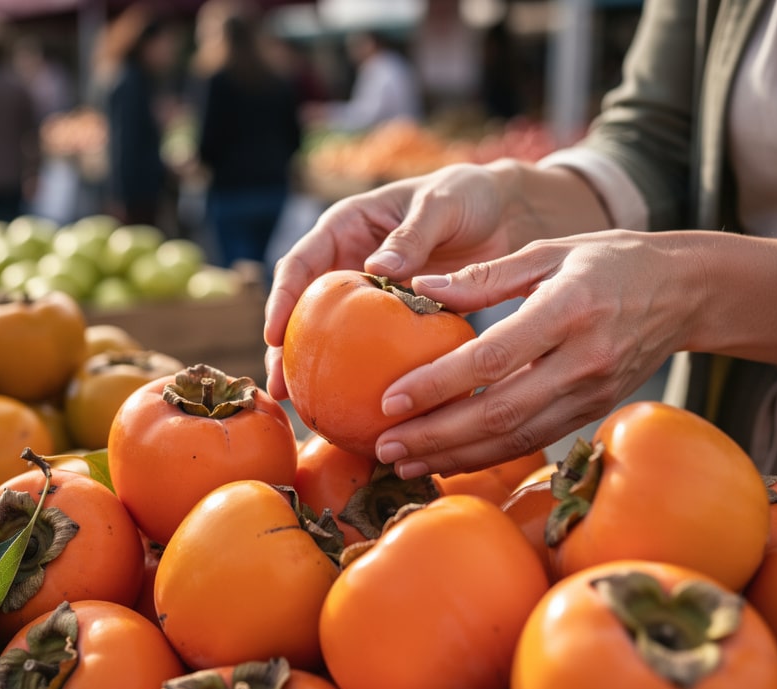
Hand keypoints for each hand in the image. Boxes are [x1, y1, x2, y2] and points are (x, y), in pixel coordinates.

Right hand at [264, 161, 533, 398]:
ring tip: (303, 405)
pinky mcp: (396, 317)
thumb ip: (412, 234)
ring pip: (333, 334)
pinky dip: (365, 374)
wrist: (503, 211)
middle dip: (286, 347)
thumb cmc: (467, 195)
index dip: (283, 298)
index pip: (300, 263)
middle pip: (305, 308)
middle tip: (279, 385)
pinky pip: (375, 347)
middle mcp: (349, 261)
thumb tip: (378, 268)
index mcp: (346, 227)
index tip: (273, 333)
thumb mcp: (440, 205)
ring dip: (316, 368)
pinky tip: (361, 406)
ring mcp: (370, 294)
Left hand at [371, 230, 701, 478]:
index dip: (438, 384)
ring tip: (403, 461)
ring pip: (515, 438)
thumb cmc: (608, 261)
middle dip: (436, 436)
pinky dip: (487, 457)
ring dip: (455, 457)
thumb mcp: (548, 251)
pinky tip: (448, 461)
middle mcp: (582, 359)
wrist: (684, 292)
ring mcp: (591, 393)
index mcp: (568, 308)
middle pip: (500, 412)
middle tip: (384, 446)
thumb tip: (416, 288)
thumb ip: (483, 275)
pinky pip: (532, 441)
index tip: (390, 399)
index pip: (492, 358)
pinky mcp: (592, 412)